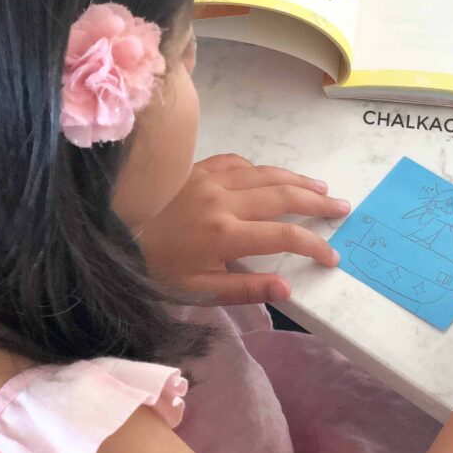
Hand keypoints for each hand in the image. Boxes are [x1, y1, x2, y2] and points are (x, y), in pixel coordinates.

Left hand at [137, 153, 348, 305]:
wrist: (108, 231)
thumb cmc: (153, 268)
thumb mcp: (196, 290)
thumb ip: (243, 288)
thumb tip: (286, 289)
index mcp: (225, 234)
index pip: (284, 237)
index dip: (314, 245)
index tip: (332, 256)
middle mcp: (224, 200)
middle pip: (284, 195)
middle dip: (318, 202)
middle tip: (343, 207)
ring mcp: (211, 179)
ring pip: (266, 173)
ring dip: (298, 180)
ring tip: (321, 187)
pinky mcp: (197, 168)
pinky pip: (239, 162)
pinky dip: (262, 169)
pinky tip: (271, 175)